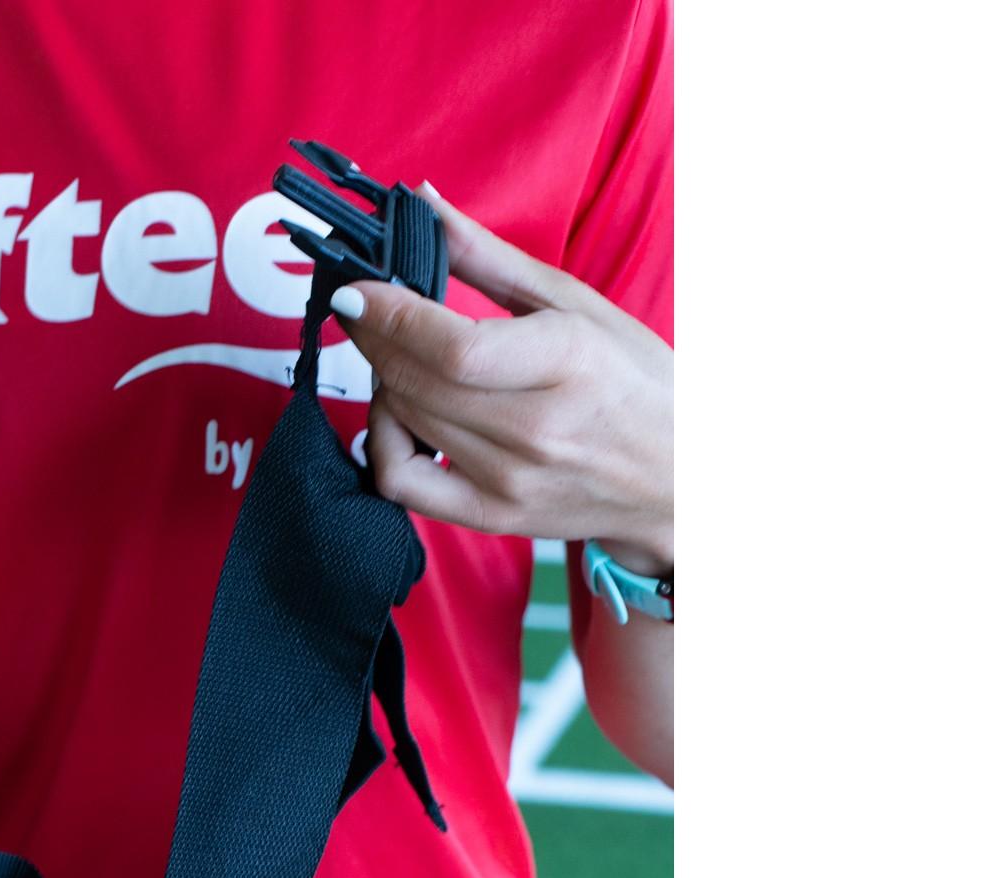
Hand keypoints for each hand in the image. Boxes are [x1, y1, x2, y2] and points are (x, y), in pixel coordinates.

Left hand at [331, 186, 671, 574]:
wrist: (678, 476)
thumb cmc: (634, 381)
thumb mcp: (578, 305)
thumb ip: (490, 258)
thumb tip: (422, 203)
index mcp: (567, 360)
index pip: (451, 345)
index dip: (388, 314)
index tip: (355, 290)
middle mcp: (537, 428)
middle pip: (416, 381)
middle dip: (374, 338)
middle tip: (368, 312)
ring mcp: (511, 480)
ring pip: (404, 423)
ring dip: (383, 381)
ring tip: (400, 357)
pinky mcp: (492, 516)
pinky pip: (402, 485)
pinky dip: (382, 445)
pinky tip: (398, 419)